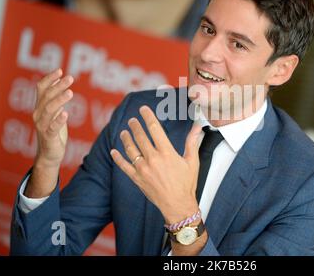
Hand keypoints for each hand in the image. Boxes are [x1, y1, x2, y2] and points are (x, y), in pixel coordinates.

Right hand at [25, 68, 73, 197]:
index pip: (41, 89)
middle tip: (70, 78)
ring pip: (49, 110)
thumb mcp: (55, 113)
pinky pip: (52, 127)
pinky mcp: (49, 137)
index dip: (49, 79)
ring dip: (59, 100)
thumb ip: (55, 99)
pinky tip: (65, 113)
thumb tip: (58, 82)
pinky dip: (58, 120)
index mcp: (40, 107)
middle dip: (58, 86)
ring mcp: (42, 126)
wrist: (50, 154)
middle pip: (47, 96)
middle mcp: (38, 114)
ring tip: (70, 93)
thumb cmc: (54, 132)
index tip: (60, 70)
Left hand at [110, 105, 201, 223]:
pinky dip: (118, 158)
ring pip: (130, 149)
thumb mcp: (192, 161)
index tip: (143, 109)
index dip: (148, 116)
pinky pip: (124, 166)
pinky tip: (114, 151)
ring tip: (125, 131)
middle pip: (140, 136)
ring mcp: (143, 169)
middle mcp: (153, 159)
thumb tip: (198, 126)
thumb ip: (192, 142)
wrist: (178, 205)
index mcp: (167, 153)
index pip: (154, 129)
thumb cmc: (187, 183)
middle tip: (133, 120)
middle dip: (135, 125)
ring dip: (126, 138)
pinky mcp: (137, 179)